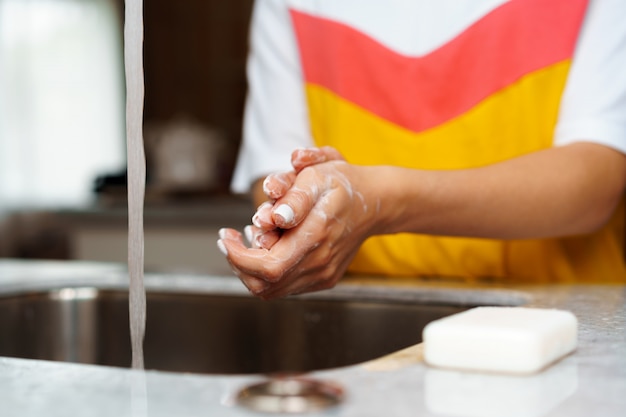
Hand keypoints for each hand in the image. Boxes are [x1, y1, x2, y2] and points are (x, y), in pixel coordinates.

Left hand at [218, 158, 378, 298]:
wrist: (376, 203)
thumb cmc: (343, 184)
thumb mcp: (318, 175)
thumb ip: (295, 197)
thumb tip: (276, 218)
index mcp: (316, 237)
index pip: (267, 267)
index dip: (238, 258)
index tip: (225, 237)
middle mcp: (320, 263)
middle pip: (264, 285)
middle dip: (239, 264)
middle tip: (230, 238)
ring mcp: (323, 275)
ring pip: (272, 289)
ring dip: (251, 268)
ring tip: (247, 239)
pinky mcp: (324, 278)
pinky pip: (286, 286)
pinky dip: (268, 271)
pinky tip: (268, 245)